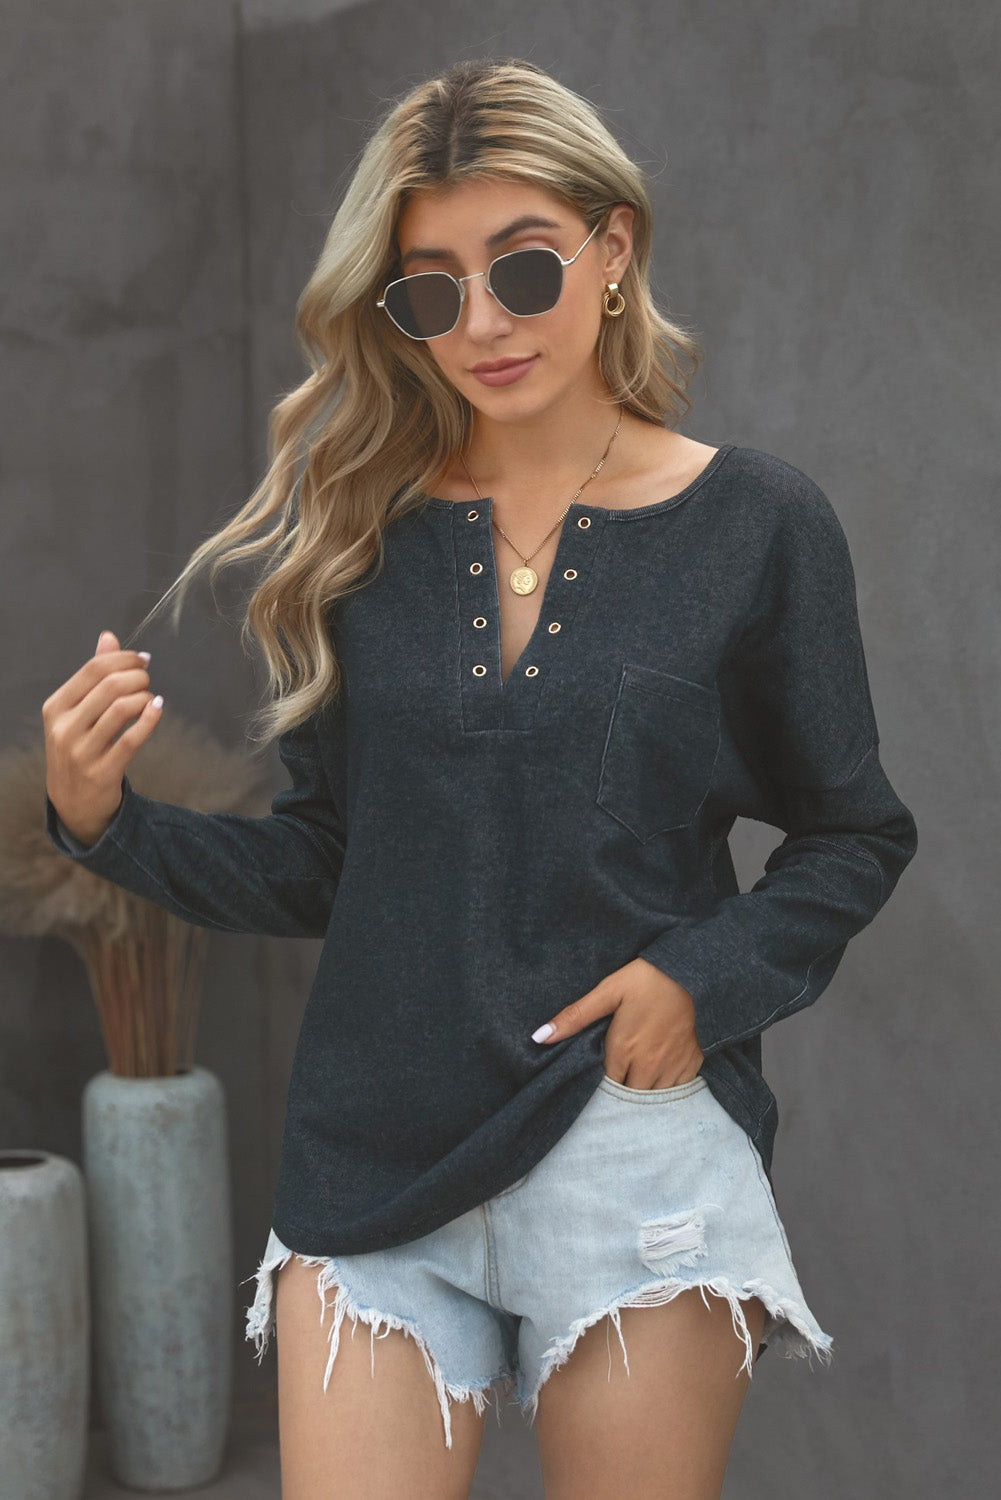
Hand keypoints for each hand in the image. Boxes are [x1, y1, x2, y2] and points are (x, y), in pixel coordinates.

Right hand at [42, 629, 161, 847]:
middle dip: (138, 676)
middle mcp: (64, 728)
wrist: (73, 802)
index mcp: (55, 707)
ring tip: (150, 697)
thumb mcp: (76, 711)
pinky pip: (132, 738)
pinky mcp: (102, 772)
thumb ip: (93, 675)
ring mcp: (81, 752)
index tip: (142, 659)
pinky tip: (158, 708)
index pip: (93, 669)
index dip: (124, 659)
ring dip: (145, 696)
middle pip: (110, 686)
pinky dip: (150, 719)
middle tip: (147, 680)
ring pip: (122, 709)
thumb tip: (108, 636)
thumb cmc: (79, 747)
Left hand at [530, 956, 704, 1088]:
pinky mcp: (693, 1064)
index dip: (601, 1081)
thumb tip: (539, 1036)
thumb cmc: (647, 979)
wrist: (694, 973)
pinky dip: (667, 1085)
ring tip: (639, 1072)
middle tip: (620, 1071)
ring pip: (653, 1097)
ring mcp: (672, 1067)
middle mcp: (648, 1065)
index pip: (605, 1085)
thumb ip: (575, 1016)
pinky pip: (677, 1090)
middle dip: (622, 1088)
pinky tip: (661, 1069)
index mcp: (623, 1049)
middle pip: (628, 1095)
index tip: (601, 1071)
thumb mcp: (608, 991)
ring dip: (644, 1089)